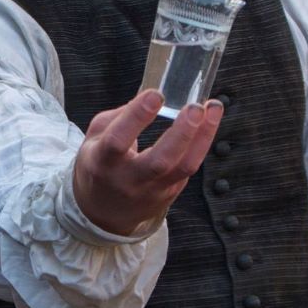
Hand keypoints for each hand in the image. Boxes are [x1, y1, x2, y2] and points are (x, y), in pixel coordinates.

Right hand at [72, 91, 223, 234]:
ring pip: (183, 166)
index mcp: (102, 162)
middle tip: (195, 107)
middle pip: (160, 161)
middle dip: (181, 132)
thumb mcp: (94, 139)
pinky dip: (201, 143)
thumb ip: (117, 117)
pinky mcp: (170, 193)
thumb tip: (148, 98)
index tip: (156, 95)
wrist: (104, 211)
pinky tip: (209, 122)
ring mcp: (152, 190)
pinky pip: (189, 167)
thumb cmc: (100, 166)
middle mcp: (129, 180)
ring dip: (202, 136)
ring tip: (213, 109)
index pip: (118, 140)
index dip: (137, 117)